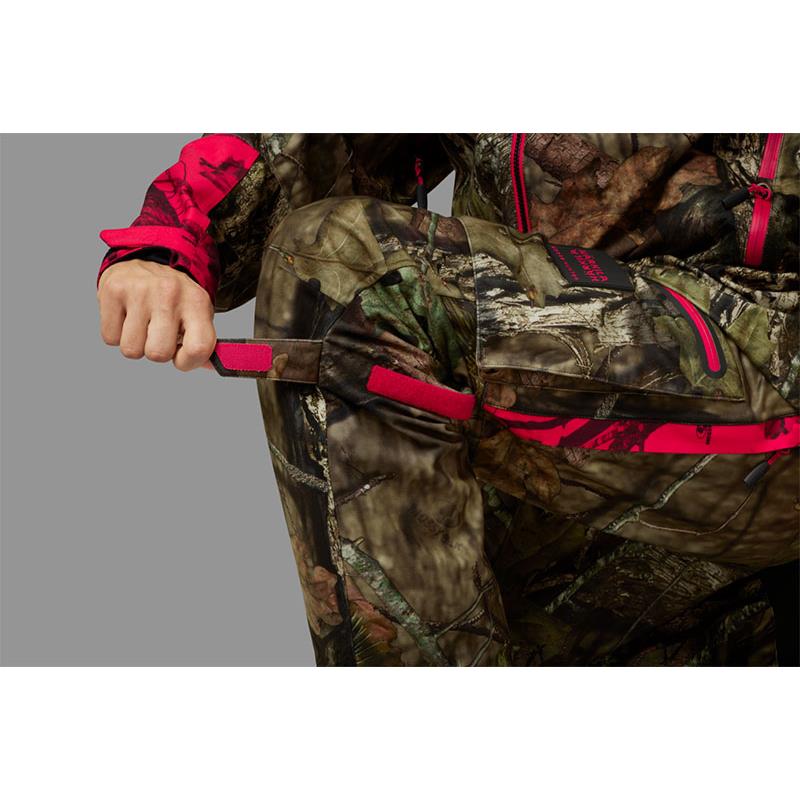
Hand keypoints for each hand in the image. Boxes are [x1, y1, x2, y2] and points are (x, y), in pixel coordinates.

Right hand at [97, 260, 216, 370]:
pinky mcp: (113, 290)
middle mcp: (170, 293)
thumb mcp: (198, 315)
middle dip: (157, 352)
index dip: (187, 362)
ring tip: (143, 324)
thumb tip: (210, 367)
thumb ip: (203, 345)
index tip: (180, 355)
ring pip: (131, 350)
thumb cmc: (175, 299)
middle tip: (158, 333)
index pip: (198, 348)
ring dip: (136, 344)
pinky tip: (127, 316)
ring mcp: (140, 290)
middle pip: (158, 354)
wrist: (147, 261)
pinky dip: (117, 334)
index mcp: (197, 302)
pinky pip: (110, 338)